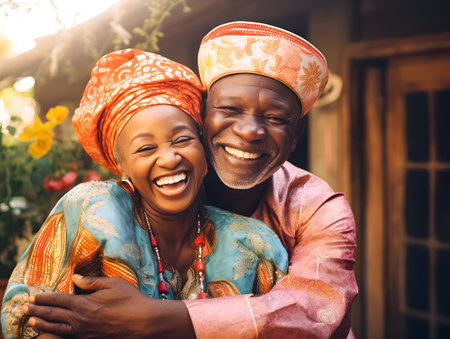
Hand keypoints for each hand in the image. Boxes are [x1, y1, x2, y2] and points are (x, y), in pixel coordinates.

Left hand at [23, 274, 194, 338]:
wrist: (143, 321)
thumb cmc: (130, 299)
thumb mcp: (112, 284)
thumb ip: (92, 281)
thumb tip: (75, 278)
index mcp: (84, 304)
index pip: (58, 300)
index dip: (44, 298)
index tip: (32, 296)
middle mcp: (80, 320)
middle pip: (53, 315)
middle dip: (37, 311)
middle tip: (24, 308)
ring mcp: (84, 332)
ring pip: (57, 329)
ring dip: (42, 325)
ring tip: (31, 322)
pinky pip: (68, 337)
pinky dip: (56, 335)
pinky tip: (52, 334)